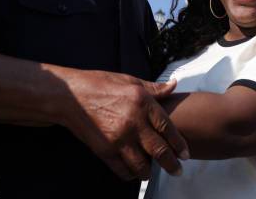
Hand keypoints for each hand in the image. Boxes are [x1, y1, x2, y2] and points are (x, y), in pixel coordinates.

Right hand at [61, 71, 188, 180]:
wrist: (69, 96)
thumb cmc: (100, 84)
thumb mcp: (129, 80)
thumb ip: (154, 88)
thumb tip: (174, 84)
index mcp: (142, 102)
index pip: (168, 128)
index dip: (179, 143)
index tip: (186, 153)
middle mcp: (133, 122)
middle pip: (159, 150)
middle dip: (171, 164)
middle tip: (177, 171)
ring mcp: (119, 138)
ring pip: (142, 165)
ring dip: (150, 171)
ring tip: (153, 171)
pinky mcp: (104, 150)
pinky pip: (123, 170)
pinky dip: (130, 174)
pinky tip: (133, 171)